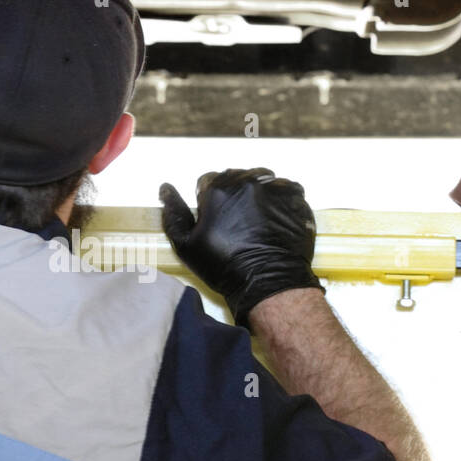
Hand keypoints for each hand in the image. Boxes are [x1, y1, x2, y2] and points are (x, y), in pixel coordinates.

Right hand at [159, 168, 324, 326]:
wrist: (267, 283)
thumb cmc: (225, 267)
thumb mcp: (187, 245)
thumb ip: (173, 213)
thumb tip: (166, 189)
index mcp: (217, 189)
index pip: (208, 181)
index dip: (209, 200)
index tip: (216, 218)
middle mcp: (246, 182)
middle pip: (235, 178)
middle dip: (233, 195)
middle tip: (236, 222)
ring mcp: (274, 189)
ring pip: (261, 180)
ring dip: (257, 194)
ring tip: (257, 219)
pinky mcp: (295, 198)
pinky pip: (286, 189)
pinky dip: (280, 200)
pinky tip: (275, 219)